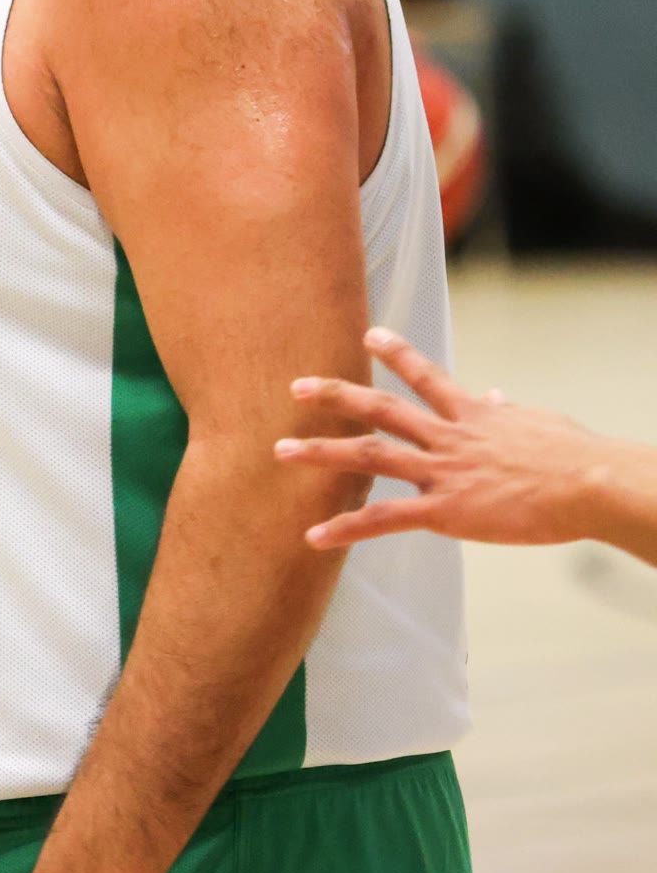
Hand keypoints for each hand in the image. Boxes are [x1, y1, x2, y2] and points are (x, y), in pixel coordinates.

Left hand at [277, 327, 605, 550]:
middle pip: (382, 409)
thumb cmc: (578, 458)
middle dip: (337, 396)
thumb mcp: (541, 424)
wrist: (593, 484)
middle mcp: (449, 437)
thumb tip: (497, 397)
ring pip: (369, 456)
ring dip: (321, 452)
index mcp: (474, 415)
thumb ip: (509, 412)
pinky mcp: (446, 510)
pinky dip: (346, 528)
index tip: (369, 335)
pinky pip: (385, 519)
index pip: (427, 376)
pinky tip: (314, 537)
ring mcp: (443, 472)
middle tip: (296, 386)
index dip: (397, 354)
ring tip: (280, 451)